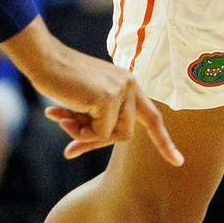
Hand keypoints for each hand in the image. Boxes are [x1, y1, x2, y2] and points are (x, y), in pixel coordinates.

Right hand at [1, 20, 183, 165]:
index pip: (152, 116)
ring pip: (113, 135)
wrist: (44, 60)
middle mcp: (130, 84)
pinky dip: (80, 131)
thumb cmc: (60, 80)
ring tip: (62, 119)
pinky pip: (100, 132)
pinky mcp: (109, 97)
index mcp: (128, 84)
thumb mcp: (81, 105)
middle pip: (126, 133)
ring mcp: (121, 90)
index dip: (163, 141)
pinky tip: (62, 114)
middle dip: (98, 141)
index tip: (178, 162)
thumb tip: (71, 153)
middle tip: (70, 143)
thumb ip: (88, 124)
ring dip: (86, 135)